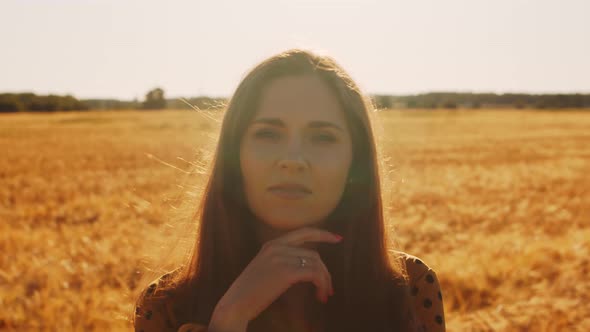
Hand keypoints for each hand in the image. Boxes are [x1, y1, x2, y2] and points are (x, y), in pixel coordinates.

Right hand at [210, 227, 342, 327]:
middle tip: (330, 288)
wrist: (235, 304)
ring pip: (316, 264)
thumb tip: (307, 266)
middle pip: (314, 254)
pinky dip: (321, 285)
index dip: (323, 234)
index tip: (337, 239)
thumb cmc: (250, 292)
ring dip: (324, 281)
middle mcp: (277, 247)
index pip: (304, 232)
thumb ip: (281, 260)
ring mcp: (281, 258)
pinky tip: (320, 296)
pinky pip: (313, 274)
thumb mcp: (264, 268)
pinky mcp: (285, 272)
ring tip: (324, 295)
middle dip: (325, 271)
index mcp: (271, 244)